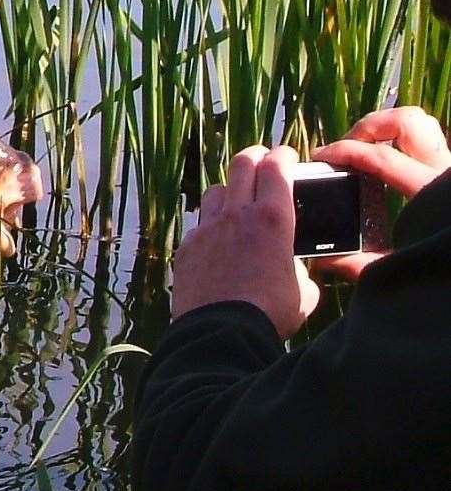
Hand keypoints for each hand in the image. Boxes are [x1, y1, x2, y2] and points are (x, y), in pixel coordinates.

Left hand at [170, 145, 318, 338]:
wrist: (220, 333)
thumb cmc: (270, 313)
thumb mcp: (304, 291)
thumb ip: (301, 269)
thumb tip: (296, 269)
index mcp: (273, 218)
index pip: (277, 167)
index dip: (284, 156)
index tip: (288, 157)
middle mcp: (237, 215)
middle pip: (241, 164)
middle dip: (255, 157)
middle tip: (262, 162)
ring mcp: (206, 229)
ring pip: (215, 190)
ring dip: (230, 190)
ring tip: (238, 202)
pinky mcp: (186, 247)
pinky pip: (199, 225)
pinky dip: (210, 226)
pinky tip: (217, 241)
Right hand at [309, 106, 450, 281]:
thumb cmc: (444, 267)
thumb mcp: (400, 269)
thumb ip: (362, 263)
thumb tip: (325, 259)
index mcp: (428, 190)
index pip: (381, 156)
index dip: (345, 150)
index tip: (322, 157)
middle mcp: (443, 170)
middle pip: (407, 121)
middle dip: (371, 126)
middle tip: (348, 145)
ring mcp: (448, 165)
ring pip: (420, 123)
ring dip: (387, 128)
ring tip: (364, 146)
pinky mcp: (446, 170)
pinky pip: (424, 141)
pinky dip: (400, 142)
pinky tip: (385, 162)